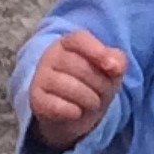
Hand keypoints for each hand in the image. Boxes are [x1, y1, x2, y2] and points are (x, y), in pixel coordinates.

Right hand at [28, 29, 125, 146]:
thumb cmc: (91, 84)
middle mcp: (50, 56)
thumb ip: (117, 60)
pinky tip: (76, 112)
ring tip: (92, 103)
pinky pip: (58, 106)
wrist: (71, 114)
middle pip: (80, 66)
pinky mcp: (36, 99)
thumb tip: (116, 66)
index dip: (99, 52)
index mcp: (68, 43)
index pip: (80, 39)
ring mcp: (40, 76)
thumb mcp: (109, 70)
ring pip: (69, 87)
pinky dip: (74, 112)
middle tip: (103, 93)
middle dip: (100, 84)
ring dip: (90, 100)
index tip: (115, 69)